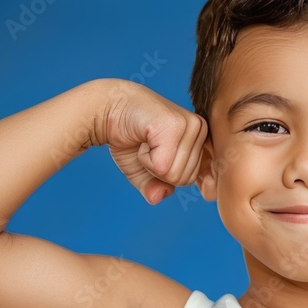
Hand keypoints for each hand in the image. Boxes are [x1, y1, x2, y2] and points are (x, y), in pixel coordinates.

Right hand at [100, 80, 207, 204]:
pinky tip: (143, 136)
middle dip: (158, 169)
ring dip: (151, 162)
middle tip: (147, 144)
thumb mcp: (144, 170)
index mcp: (200, 138)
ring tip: (146, 139)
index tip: (154, 152)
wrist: (107, 110)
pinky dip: (145, 158)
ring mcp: (190, 125)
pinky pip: (162, 166)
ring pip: (174, 174)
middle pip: (184, 179)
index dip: (166, 174)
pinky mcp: (175, 126)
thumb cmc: (128, 137)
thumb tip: (158, 197)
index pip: (191, 179)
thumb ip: (157, 187)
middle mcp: (200, 129)